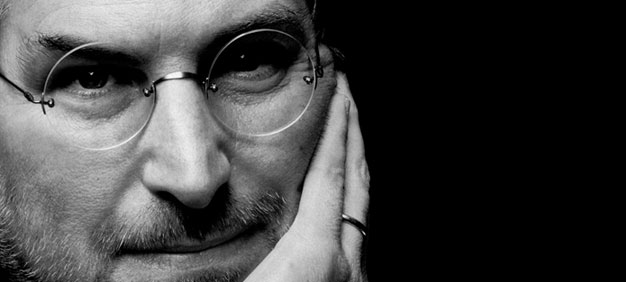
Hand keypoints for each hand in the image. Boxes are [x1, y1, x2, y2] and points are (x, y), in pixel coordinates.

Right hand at [244, 73, 369, 281]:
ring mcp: (356, 273)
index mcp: (314, 252)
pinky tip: (338, 201)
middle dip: (354, 134)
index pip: (329, 174)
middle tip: (349, 98)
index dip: (335, 129)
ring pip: (363, 209)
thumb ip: (233, 241)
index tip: (340, 94)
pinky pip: (358, 230)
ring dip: (355, 168)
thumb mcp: (241, 278)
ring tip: (346, 139)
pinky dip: (351, 201)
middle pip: (357, 183)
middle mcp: (346, 259)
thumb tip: (203, 208)